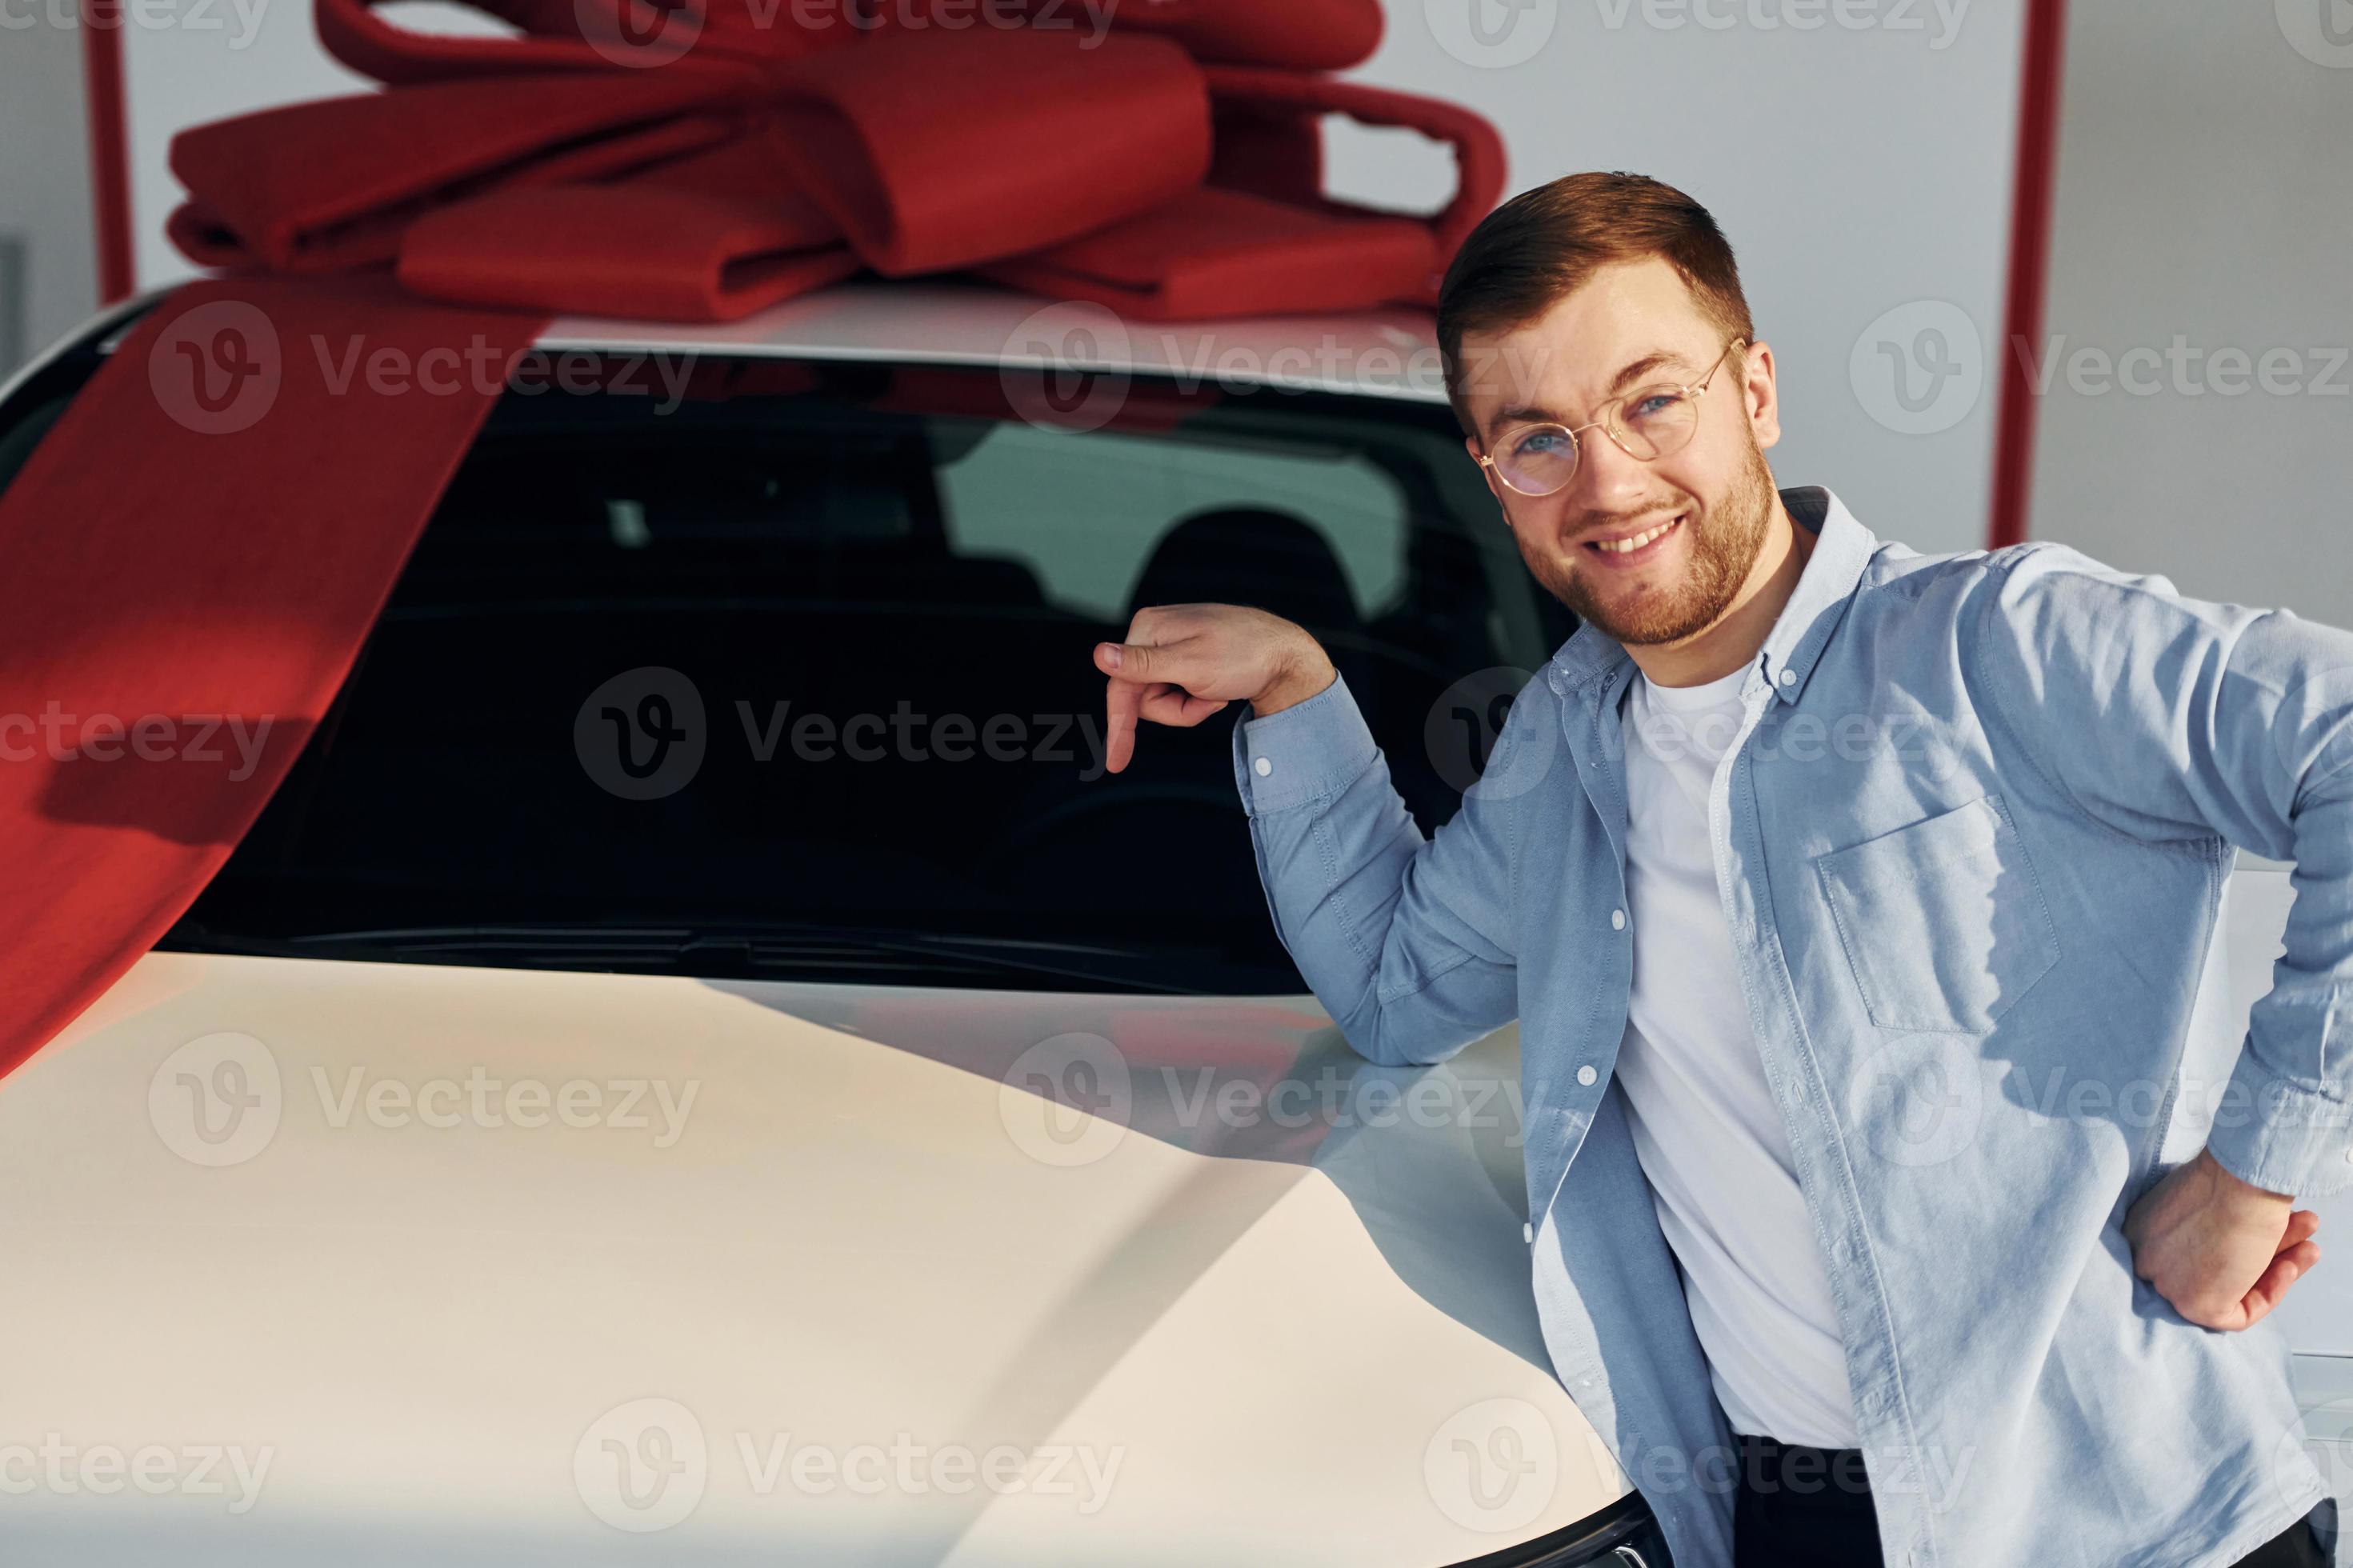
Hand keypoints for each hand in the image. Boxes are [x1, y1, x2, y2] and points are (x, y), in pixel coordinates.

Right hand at [1090, 604, 1335, 774]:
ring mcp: (1169, 646)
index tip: (1116, 761)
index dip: (1119, 726)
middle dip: (1175, 710)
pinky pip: (1175, 693)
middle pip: (1140, 695)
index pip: (1120, 685)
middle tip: (1209, 703)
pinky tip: (1218, 690)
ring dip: (1188, 707)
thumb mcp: (1192, 666)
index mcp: (1148, 628)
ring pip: (1159, 699)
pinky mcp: (1184, 659)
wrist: (1288, 656)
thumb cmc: (1246, 656)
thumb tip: (1099, 655)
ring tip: (1217, 694)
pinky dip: (1196, 700)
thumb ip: (1143, 664)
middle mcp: (1153, 634)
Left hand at [2123, 1146, 2321, 1330]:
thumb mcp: (2215, 1197)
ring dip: (2278, 1262)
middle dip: (2263, 1248)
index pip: (2191, 1248)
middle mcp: (2148, 1258)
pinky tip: (2291, 1265)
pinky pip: (2240, 1313)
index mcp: (2145, 1229)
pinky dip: (2271, 1290)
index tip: (2267, 1228)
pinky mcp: (2194, 1306)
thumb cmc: (2229, 1179)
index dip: (2238, 1240)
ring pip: (2229, 1285)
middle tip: (2298, 1228)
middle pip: (2212, 1266)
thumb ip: (2218, 1223)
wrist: (2241, 1183)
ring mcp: (2168, 1285)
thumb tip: (2244, 1239)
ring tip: (2308, 1238)